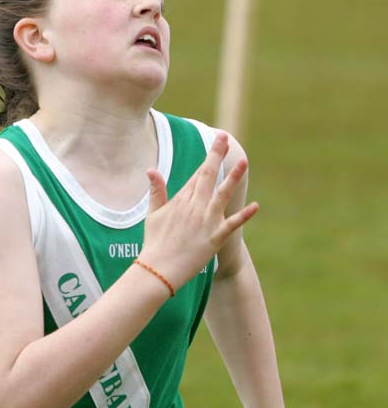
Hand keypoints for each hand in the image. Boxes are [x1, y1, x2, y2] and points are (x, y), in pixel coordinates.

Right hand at [141, 132, 257, 289]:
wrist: (158, 269)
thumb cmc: (154, 243)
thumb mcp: (153, 215)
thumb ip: (156, 192)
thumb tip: (151, 170)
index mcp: (180, 201)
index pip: (198, 174)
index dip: (209, 157)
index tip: (217, 142)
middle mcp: (194, 207)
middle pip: (208, 176)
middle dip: (217, 155)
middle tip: (225, 137)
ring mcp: (205, 222)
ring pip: (222, 195)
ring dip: (233, 178)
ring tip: (244, 162)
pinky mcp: (214, 238)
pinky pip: (232, 225)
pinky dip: (243, 216)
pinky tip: (255, 206)